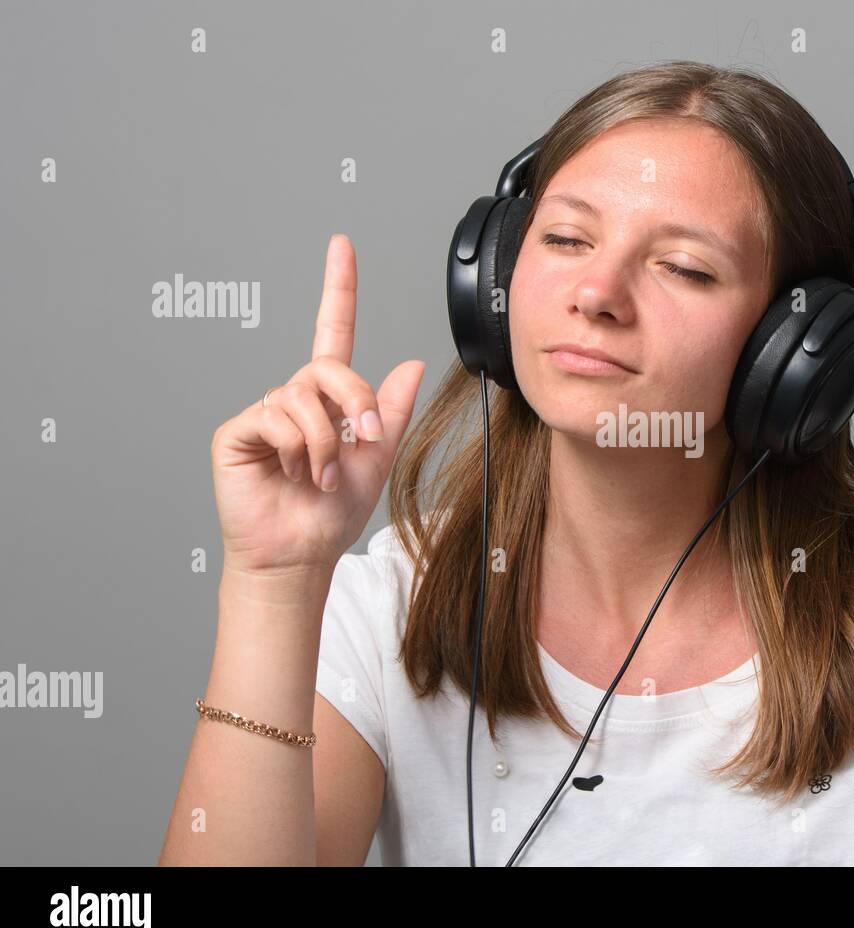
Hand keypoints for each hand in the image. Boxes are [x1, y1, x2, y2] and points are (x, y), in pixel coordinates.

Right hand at [211, 234, 425, 576]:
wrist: (300, 553)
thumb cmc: (331, 512)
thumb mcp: (376, 458)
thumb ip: (390, 411)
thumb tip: (411, 363)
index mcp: (328, 400)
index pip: (332, 331)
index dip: (338, 288)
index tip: (342, 246)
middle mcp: (294, 399)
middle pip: (327, 367)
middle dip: (354, 400)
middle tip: (362, 438)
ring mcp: (264, 414)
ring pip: (302, 397)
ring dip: (323, 441)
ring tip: (319, 475)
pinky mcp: (239, 432)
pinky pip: (275, 417)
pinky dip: (295, 447)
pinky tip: (291, 473)